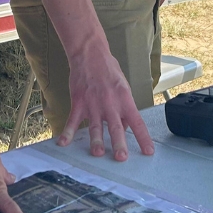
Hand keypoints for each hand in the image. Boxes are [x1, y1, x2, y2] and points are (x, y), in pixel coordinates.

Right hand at [59, 41, 154, 159]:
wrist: (90, 54)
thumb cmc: (108, 69)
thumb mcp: (123, 86)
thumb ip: (124, 107)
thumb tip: (125, 126)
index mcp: (125, 99)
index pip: (137, 122)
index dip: (143, 138)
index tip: (148, 152)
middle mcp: (110, 103)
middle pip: (116, 127)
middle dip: (119, 143)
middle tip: (121, 158)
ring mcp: (93, 104)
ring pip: (95, 126)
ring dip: (96, 141)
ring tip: (97, 153)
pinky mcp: (79, 102)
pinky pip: (73, 120)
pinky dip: (68, 132)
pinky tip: (63, 143)